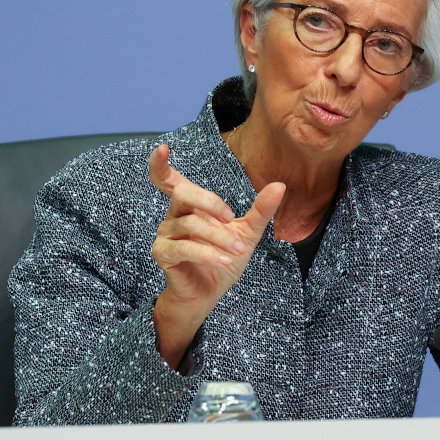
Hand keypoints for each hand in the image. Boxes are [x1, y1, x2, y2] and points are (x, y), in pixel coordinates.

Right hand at [148, 143, 284, 367]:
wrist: (211, 292)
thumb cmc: (224, 258)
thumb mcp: (248, 232)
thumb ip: (261, 210)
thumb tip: (280, 185)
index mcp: (190, 206)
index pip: (167, 179)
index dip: (160, 163)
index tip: (162, 147)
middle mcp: (174, 216)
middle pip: (183, 193)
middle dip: (210, 202)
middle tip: (231, 218)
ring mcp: (165, 235)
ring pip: (190, 225)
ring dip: (219, 237)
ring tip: (238, 250)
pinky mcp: (163, 255)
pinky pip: (183, 248)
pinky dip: (207, 253)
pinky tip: (224, 260)